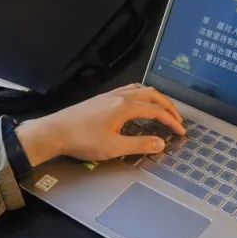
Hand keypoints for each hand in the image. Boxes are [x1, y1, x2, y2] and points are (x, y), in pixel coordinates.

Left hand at [15, 84, 184, 165]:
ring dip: (155, 99)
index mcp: (125, 107)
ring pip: (141, 89)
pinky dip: (142, 95)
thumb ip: (139, 144)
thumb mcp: (113, 148)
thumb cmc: (82, 140)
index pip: (157, 110)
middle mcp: (120, 96)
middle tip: (177, 120)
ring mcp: (110, 95)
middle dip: (168, 107)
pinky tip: (139, 105)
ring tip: (163, 110)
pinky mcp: (102, 98)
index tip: (181, 132)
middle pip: (152, 95)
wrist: (55, 131)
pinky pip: (129, 90)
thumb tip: (161, 143)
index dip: (172, 121)